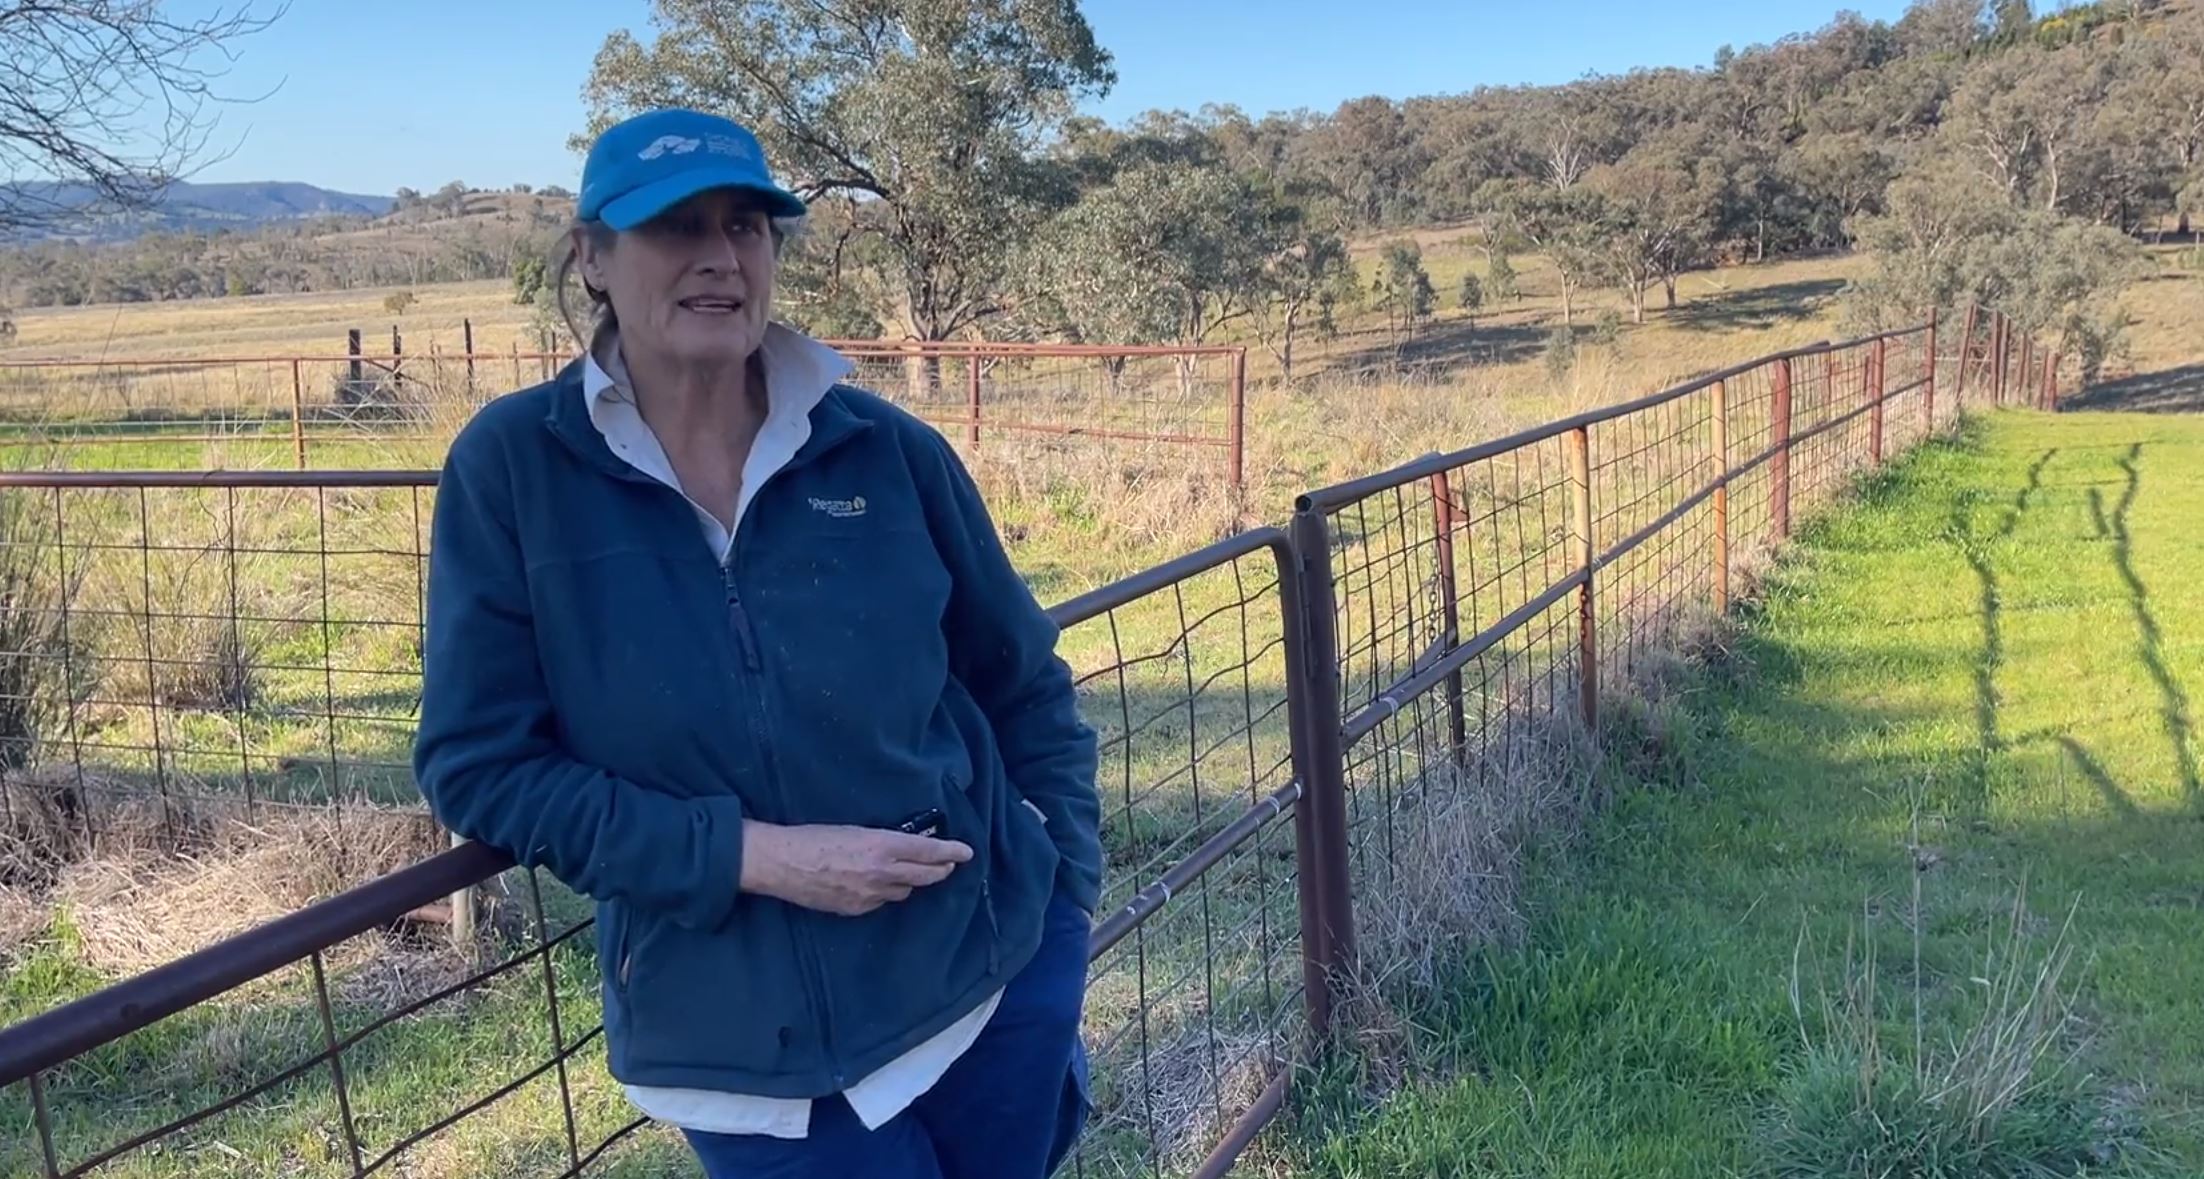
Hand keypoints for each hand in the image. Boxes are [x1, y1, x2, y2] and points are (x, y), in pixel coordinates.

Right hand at [739, 821, 973, 916]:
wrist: (782, 863)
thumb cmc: (814, 838)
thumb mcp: (855, 830)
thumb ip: (883, 841)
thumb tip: (904, 847)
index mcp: (883, 845)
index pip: (928, 851)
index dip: (950, 851)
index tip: (967, 852)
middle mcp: (882, 872)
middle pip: (926, 876)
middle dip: (941, 870)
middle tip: (949, 866)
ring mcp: (871, 895)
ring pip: (904, 891)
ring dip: (909, 882)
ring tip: (906, 873)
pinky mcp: (857, 909)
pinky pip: (881, 902)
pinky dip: (884, 893)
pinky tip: (874, 885)